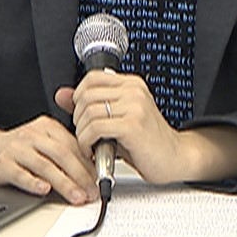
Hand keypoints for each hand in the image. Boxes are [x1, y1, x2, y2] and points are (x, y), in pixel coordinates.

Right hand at [0, 116, 96, 204]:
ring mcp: (16, 148)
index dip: (89, 164)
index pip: (74, 145)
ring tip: (77, 196)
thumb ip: (64, 153)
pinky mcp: (2, 163)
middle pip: (63, 154)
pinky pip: (20, 173)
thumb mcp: (42, 145)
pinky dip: (33, 182)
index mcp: (47, 128)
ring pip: (45, 165)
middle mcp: (33, 135)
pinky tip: (44, 190)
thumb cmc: (17, 150)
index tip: (100, 180)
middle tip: (92, 192)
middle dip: (81, 175)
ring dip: (64, 183)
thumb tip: (91, 172)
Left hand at [57, 72, 236, 184]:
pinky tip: (94, 150)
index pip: (92, 78)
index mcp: (131, 85)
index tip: (82, 116)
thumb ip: (88, 105)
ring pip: (88, 112)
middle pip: (86, 95)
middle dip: (77, 119)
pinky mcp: (132, 125)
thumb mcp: (115, 119)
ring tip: (90, 145)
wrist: (175, 158)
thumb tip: (61, 95)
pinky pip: (95, 128)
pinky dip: (87, 142)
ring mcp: (134, 106)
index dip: (79, 97)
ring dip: (81, 133)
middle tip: (85, 136)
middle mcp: (134, 91)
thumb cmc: (147, 142)